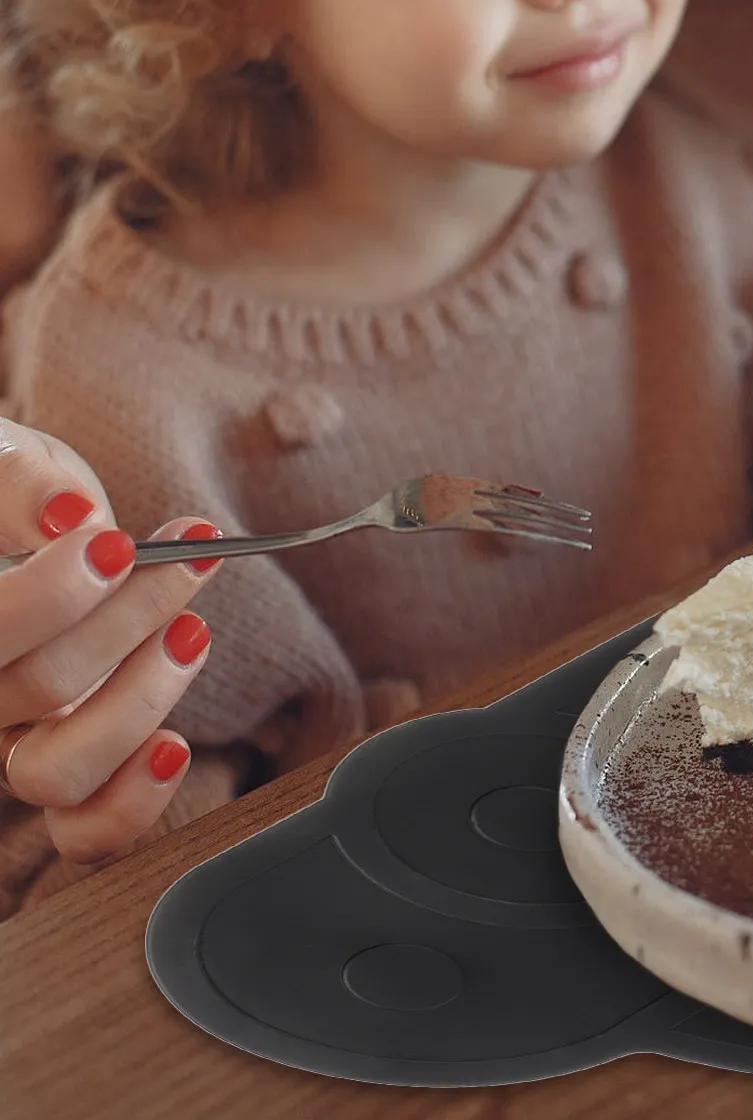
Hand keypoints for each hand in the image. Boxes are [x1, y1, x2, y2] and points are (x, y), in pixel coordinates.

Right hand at [0, 419, 218, 865]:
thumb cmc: (12, 486)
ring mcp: (15, 737)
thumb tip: (72, 514)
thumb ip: (18, 481)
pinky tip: (176, 746)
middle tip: (188, 559)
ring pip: (53, 772)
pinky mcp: (71, 767)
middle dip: (124, 619)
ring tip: (195, 630)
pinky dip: (131, 804)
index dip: (46, 600)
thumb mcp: (9, 458)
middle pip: (28, 692)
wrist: (39, 514)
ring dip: (140, 702)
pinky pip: (83, 833)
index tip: (114, 542)